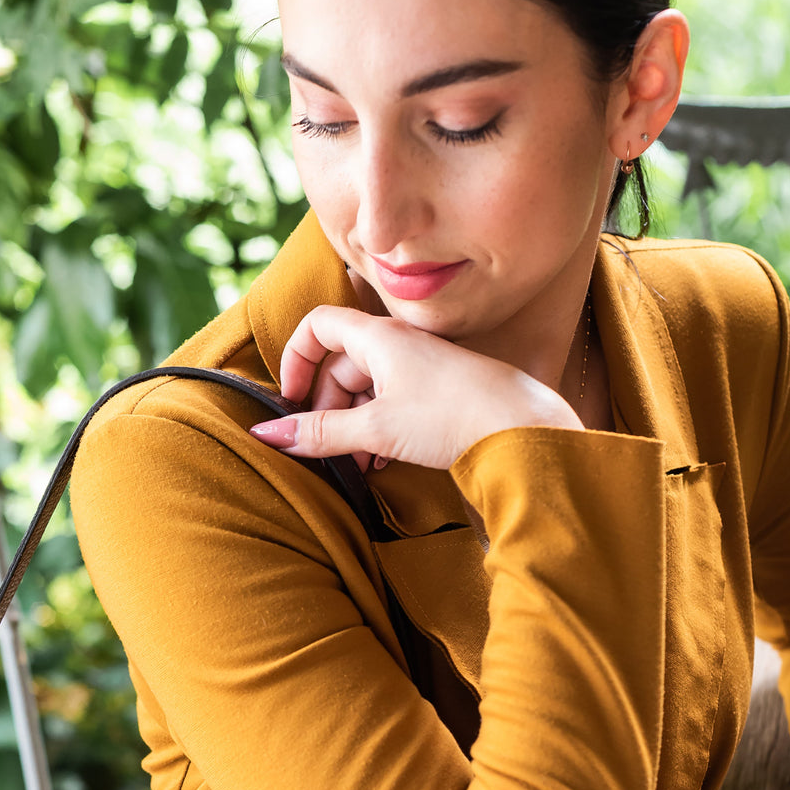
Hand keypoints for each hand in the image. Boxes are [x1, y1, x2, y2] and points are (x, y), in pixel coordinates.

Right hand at [249, 305, 583, 472]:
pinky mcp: (439, 392)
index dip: (296, 359)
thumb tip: (268, 434)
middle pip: (341, 365)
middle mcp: (399, 344)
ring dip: (351, 425)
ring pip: (368, 389)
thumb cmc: (451, 416)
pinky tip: (380, 462)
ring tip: (355, 464)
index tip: (289, 399)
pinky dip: (377, 429)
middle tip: (323, 447)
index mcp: (379, 338)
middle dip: (325, 408)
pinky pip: (393, 402)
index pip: (318, 326)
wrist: (521, 426)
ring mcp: (421, 367)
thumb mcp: (376, 429)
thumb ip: (320, 434)